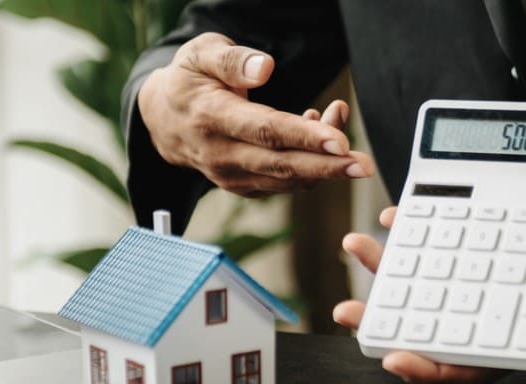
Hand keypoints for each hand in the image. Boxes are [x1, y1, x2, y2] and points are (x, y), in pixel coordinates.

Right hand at [137, 33, 374, 197]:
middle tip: (363, 165)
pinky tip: (324, 137)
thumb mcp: (200, 55)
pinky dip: (311, 166)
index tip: (340, 140)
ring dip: (325, 163)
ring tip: (345, 129)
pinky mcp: (244, 185)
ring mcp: (232, 175)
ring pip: (288, 177)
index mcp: (211, 118)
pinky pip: (284, 181)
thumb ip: (232, 59)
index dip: (304, 137)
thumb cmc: (188, 80)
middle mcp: (221, 154)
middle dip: (327, 167)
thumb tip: (265, 67)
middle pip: (282, 165)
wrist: (162, 118)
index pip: (265, 131)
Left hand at [333, 199, 525, 383]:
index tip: (394, 358)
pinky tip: (400, 216)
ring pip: (430, 283)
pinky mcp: (487, 245)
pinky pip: (444, 244)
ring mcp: (489, 279)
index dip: (430, 368)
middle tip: (349, 310)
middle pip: (434, 326)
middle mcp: (498, 310)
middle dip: (388, 320)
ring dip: (392, 270)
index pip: (470, 365)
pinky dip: (420, 231)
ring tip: (359, 248)